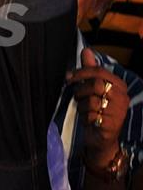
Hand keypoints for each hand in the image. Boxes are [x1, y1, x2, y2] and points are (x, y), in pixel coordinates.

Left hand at [67, 48, 128, 162]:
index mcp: (119, 85)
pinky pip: (91, 115)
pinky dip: (85, 117)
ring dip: (82, 106)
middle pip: (95, 84)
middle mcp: (122, 97)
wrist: (101, 139)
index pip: (99, 71)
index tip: (68, 77)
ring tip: (85, 111)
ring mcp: (119, 112)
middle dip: (80, 90)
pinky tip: (89, 120)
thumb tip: (86, 50)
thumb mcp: (92, 88)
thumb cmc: (97, 110)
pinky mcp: (112, 125)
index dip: (81, 72)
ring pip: (91, 101)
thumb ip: (90, 70)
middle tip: (77, 97)